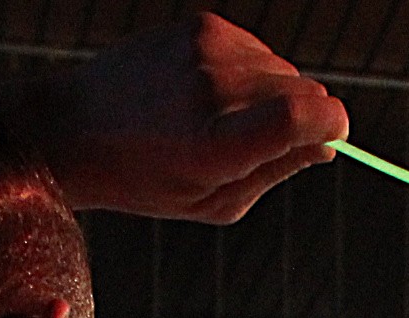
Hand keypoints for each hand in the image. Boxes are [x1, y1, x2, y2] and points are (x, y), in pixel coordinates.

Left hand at [18, 14, 344, 223]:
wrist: (74, 126)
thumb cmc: (144, 177)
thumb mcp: (213, 200)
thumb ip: (275, 171)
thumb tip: (327, 144)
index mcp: (213, 143)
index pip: (302, 114)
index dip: (332, 124)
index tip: (334, 135)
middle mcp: (211, 87)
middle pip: (303, 89)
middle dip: (300, 114)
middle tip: (257, 140)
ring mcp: (205, 49)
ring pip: (282, 67)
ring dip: (272, 92)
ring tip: (221, 118)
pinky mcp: (201, 25)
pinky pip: (256, 50)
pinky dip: (247, 71)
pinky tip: (206, 92)